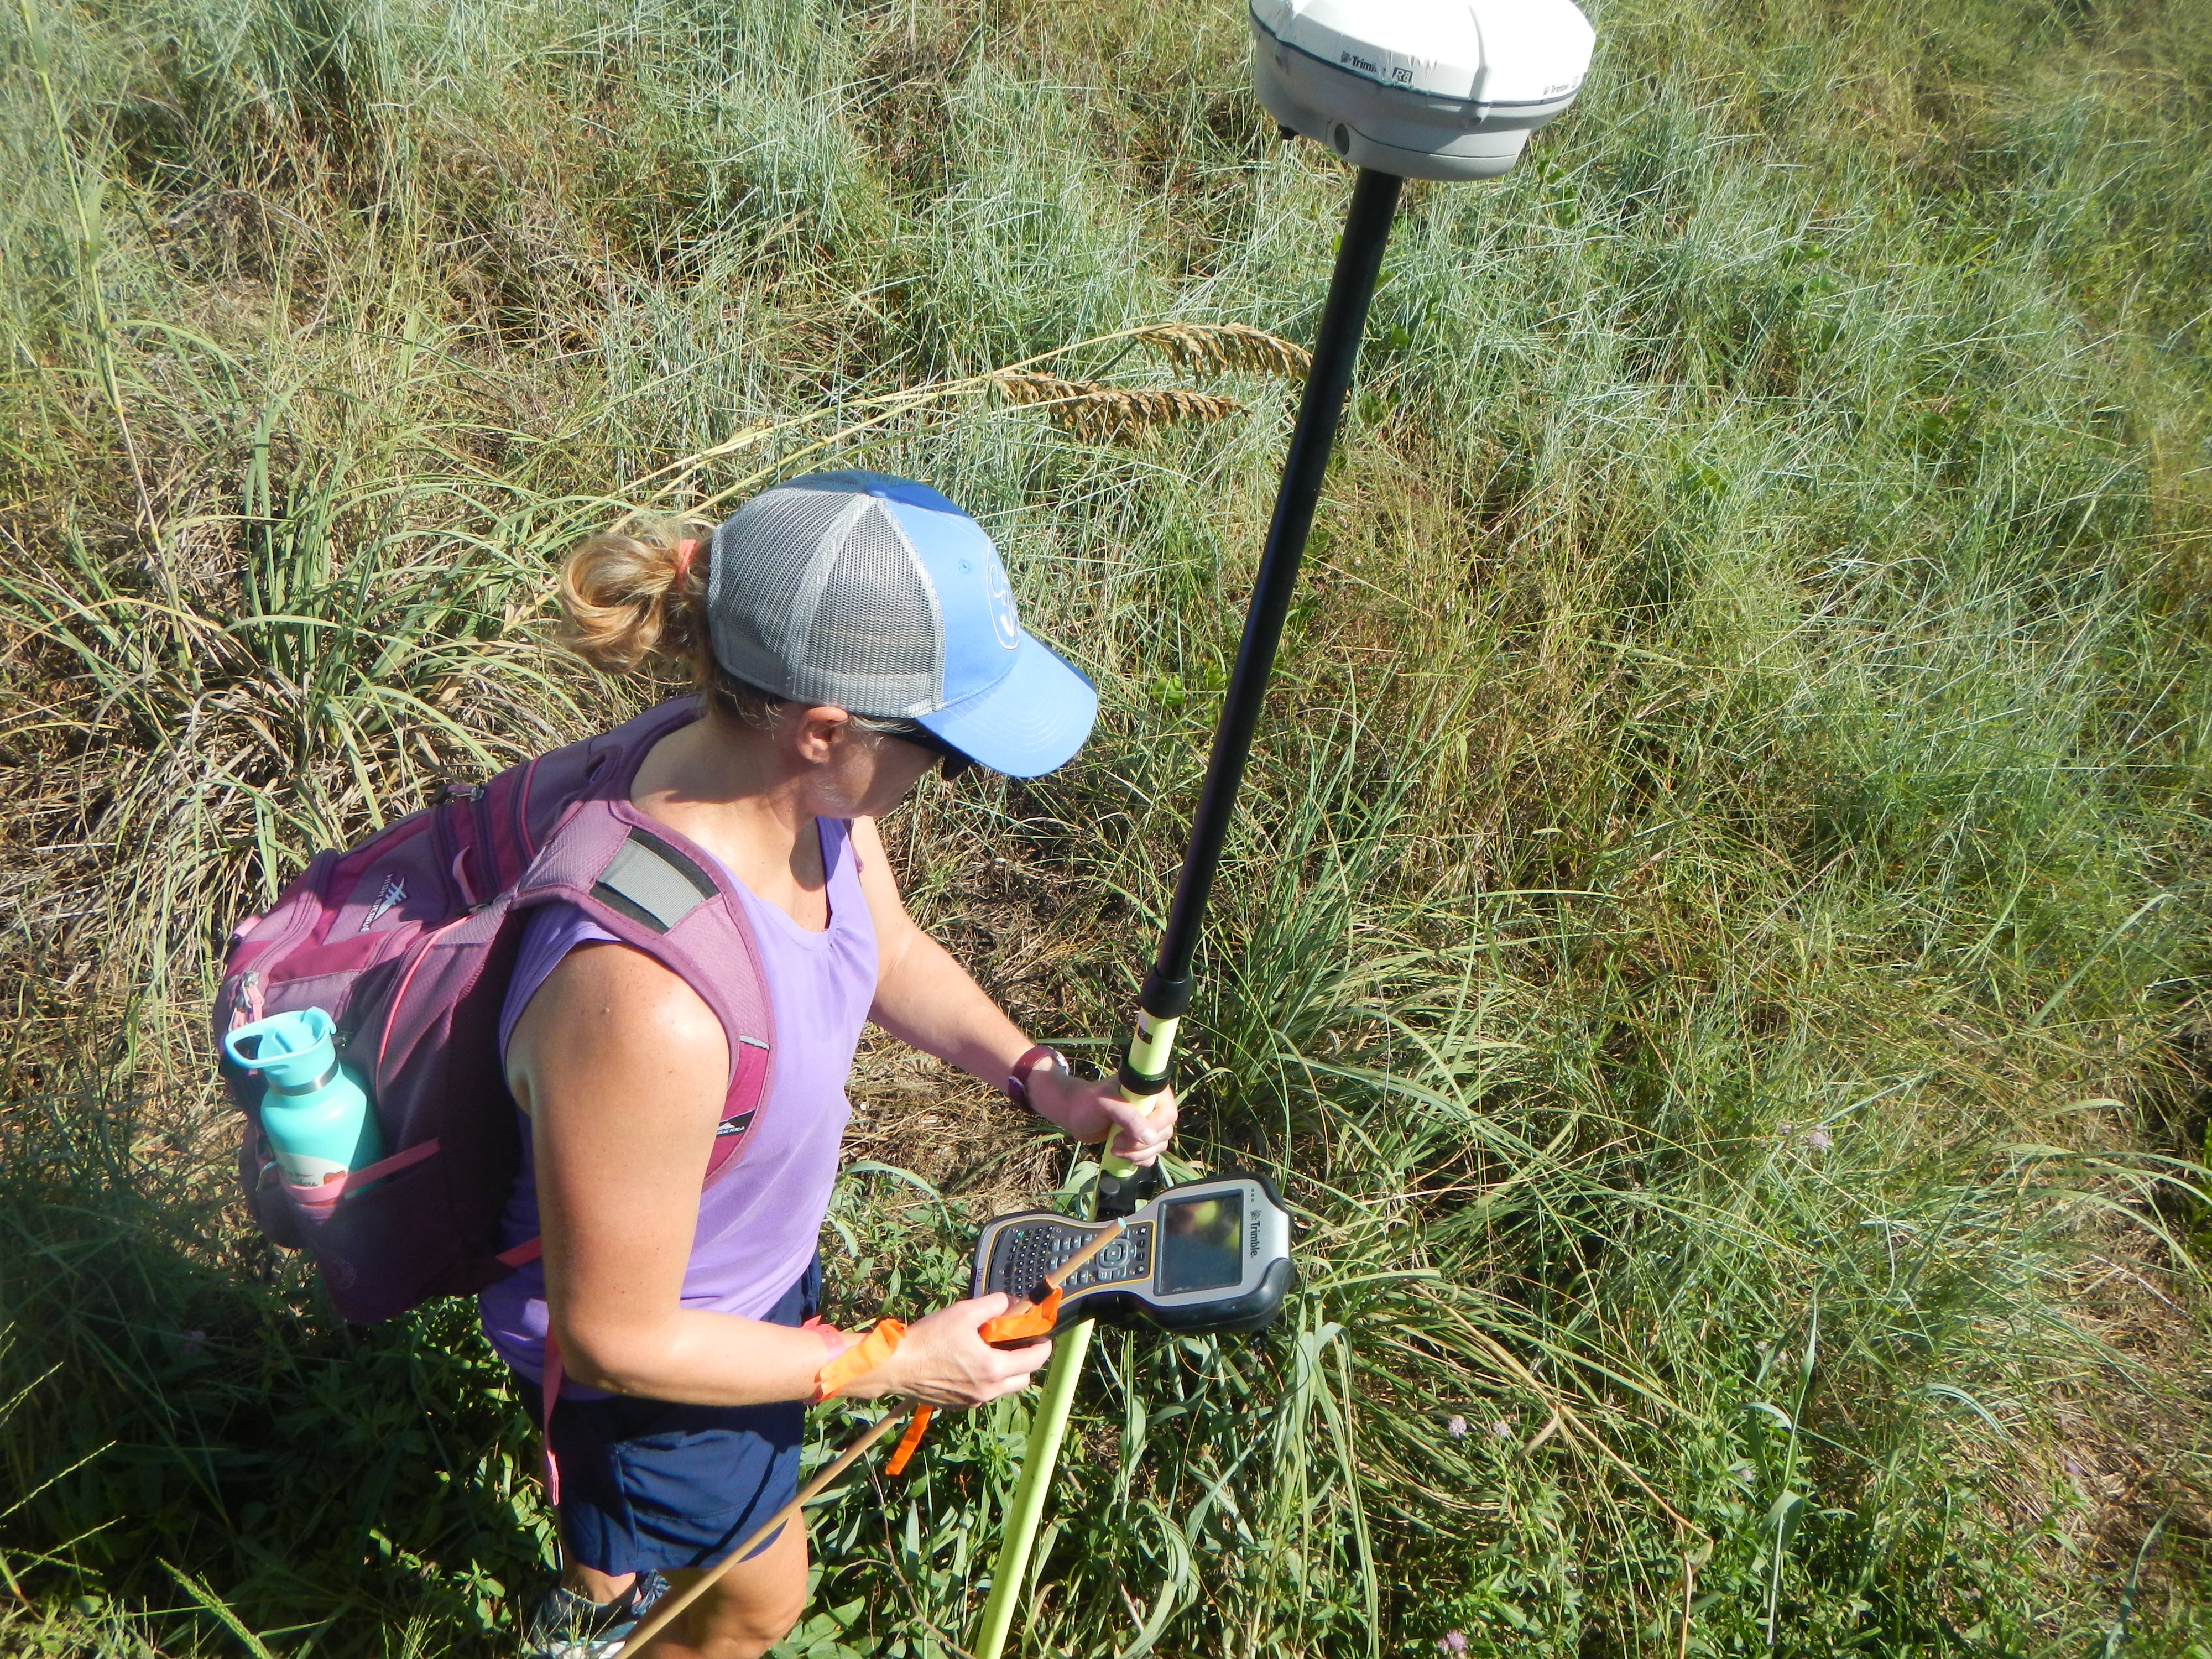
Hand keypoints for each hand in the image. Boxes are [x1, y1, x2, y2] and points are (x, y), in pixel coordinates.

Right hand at [841, 1295, 1052, 1405]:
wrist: (895, 1366)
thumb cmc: (930, 1338)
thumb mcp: (964, 1312)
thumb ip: (993, 1305)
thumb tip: (1008, 1303)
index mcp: (994, 1368)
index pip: (1034, 1360)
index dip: (1043, 1345)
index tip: (1040, 1335)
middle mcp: (987, 1391)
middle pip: (1023, 1379)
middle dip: (1024, 1361)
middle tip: (1014, 1342)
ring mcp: (972, 1401)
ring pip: (1002, 1388)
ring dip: (1004, 1371)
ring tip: (988, 1350)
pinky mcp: (957, 1405)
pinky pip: (981, 1393)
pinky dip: (984, 1380)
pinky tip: (967, 1363)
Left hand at [1026, 1068, 1177, 1165]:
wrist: (1073, 1113)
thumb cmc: (1086, 1103)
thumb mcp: (1105, 1104)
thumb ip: (1128, 1117)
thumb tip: (1151, 1137)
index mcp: (1149, 1091)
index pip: (1167, 1113)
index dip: (1154, 1127)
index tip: (1130, 1133)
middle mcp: (1153, 1106)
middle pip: (1163, 1133)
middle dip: (1140, 1144)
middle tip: (1117, 1142)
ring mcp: (1147, 1124)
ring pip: (1158, 1146)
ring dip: (1137, 1154)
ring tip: (1114, 1148)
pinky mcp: (1140, 1138)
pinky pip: (1151, 1155)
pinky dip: (1138, 1160)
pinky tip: (1121, 1155)